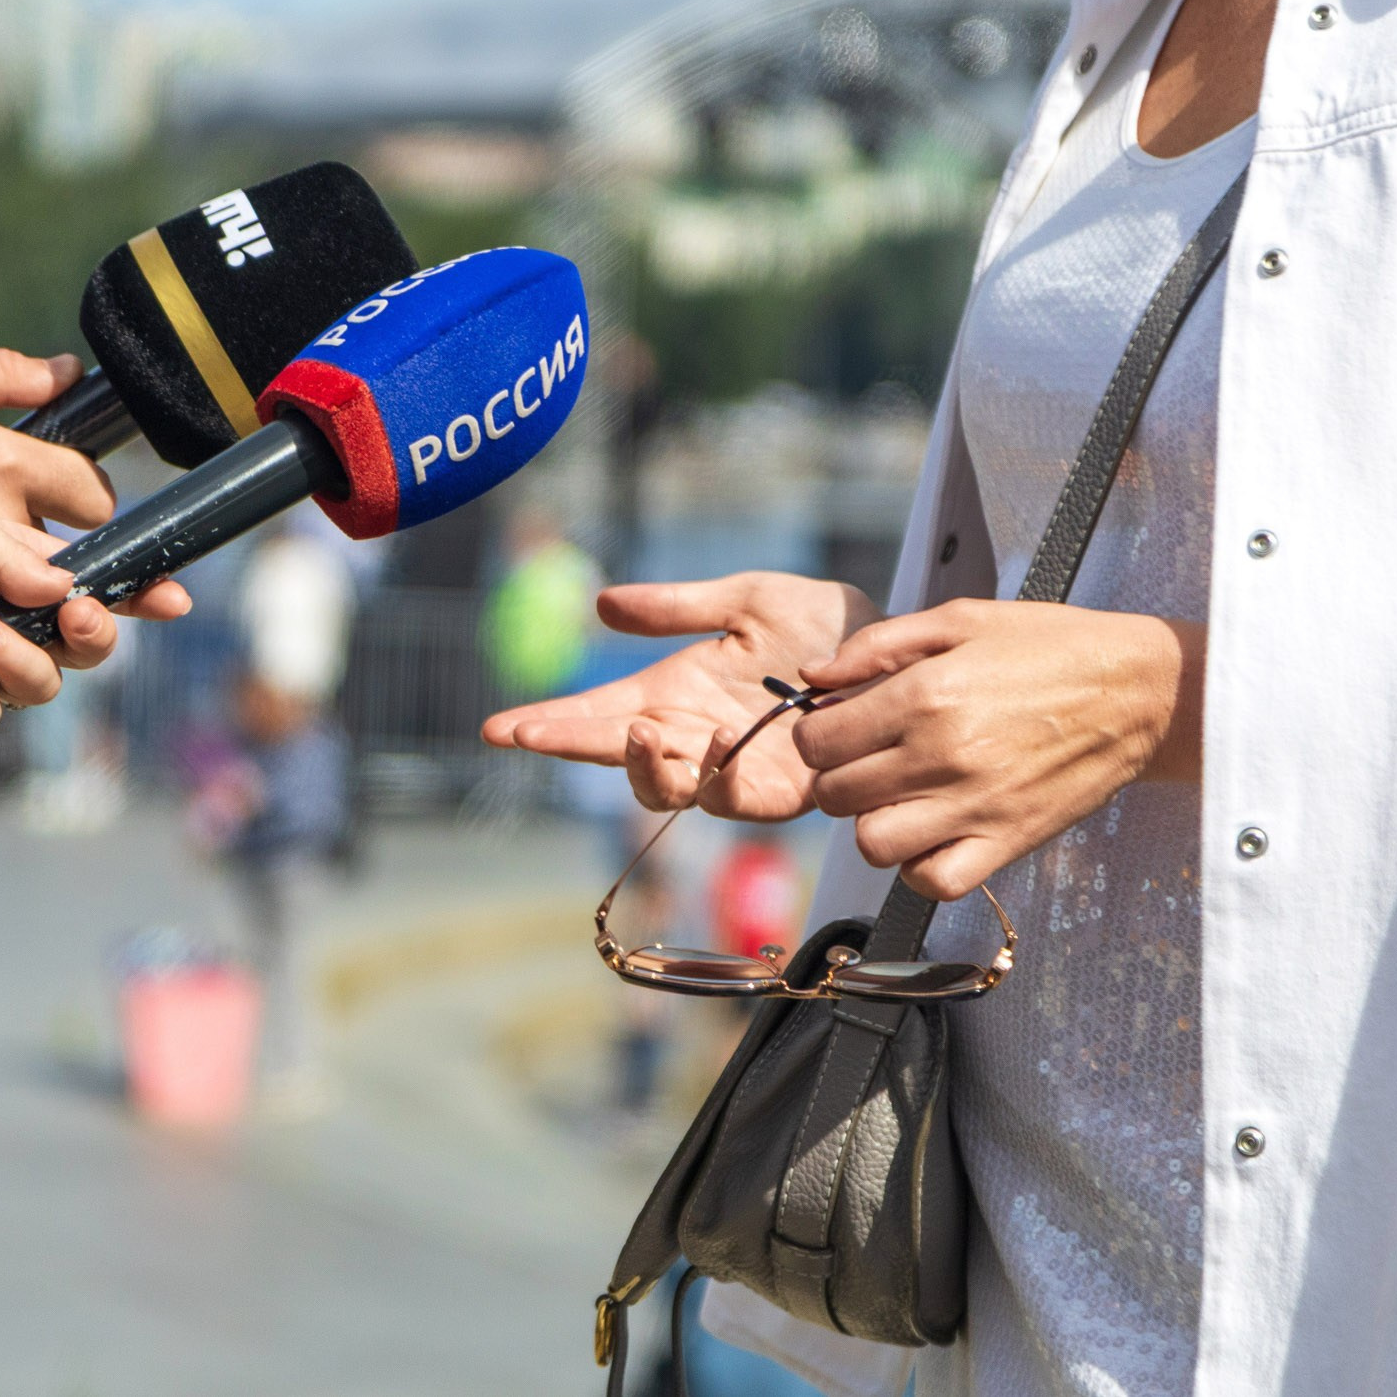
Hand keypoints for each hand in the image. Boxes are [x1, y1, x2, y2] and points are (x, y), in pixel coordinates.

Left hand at [0, 501, 190, 733]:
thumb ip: (8, 553)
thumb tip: (63, 590)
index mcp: (11, 569)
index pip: (89, 586)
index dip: (138, 595)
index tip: (173, 599)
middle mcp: (2, 617)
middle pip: (82, 647)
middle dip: (91, 637)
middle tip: (68, 620)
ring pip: (41, 686)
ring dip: (20, 662)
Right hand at [481, 573, 878, 819]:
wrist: (898, 651)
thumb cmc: (825, 623)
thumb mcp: (744, 599)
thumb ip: (677, 606)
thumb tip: (601, 605)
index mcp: (675, 691)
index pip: (598, 714)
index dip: (550, 723)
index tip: (498, 729)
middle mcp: (694, 736)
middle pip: (616, 755)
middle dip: (569, 746)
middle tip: (530, 734)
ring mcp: (733, 769)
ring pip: (667, 786)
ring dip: (644, 763)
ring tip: (642, 728)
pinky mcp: (780, 791)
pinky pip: (734, 796)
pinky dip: (716, 774)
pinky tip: (714, 740)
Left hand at [792, 600, 1204, 900]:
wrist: (1141, 691)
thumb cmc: (1052, 648)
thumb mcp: (962, 620)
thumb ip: (878, 645)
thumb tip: (815, 675)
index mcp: (924, 696)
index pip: (818, 741)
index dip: (815, 735)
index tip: (839, 728)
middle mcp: (942, 755)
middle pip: (835, 796)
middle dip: (837, 777)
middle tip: (867, 760)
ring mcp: (976, 806)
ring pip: (873, 845)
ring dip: (872, 824)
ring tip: (898, 797)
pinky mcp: (1009, 841)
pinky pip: (935, 882)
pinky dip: (921, 866)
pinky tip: (933, 831)